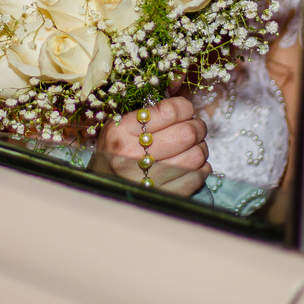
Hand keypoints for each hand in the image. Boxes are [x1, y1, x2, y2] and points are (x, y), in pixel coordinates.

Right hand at [91, 96, 209, 196]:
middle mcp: (131, 155)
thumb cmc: (116, 152)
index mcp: (121, 131)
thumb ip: (149, 113)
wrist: (102, 188)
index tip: (186, 111)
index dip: (185, 107)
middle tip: (195, 128)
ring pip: (195, 156)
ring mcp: (146, 179)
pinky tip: (193, 165)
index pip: (169, 111)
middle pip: (186, 133)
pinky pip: (195, 178)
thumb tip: (185, 105)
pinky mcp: (161, 197)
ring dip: (200, 148)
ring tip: (193, 147)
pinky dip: (201, 169)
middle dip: (197, 127)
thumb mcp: (120, 125)